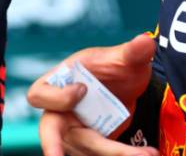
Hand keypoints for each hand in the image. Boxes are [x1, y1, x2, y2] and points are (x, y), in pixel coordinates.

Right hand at [27, 34, 158, 155]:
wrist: (129, 89)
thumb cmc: (115, 68)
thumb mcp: (125, 59)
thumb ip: (133, 52)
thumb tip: (146, 41)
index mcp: (58, 82)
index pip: (39, 95)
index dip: (57, 97)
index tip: (83, 90)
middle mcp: (60, 111)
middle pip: (51, 131)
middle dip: (53, 146)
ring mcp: (74, 132)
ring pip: (85, 148)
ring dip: (114, 153)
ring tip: (146, 154)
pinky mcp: (91, 147)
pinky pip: (99, 155)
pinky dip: (122, 155)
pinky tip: (146, 154)